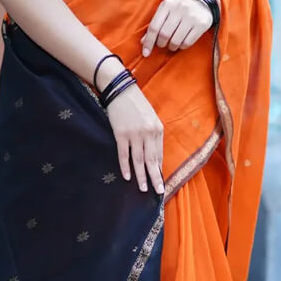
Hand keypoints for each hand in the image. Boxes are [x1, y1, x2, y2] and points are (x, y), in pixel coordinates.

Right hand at [101, 71, 163, 193]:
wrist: (119, 89)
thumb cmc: (135, 104)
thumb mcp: (149, 117)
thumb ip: (152, 135)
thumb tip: (152, 156)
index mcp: (158, 129)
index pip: (159, 154)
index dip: (159, 169)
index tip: (160, 181)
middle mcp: (148, 133)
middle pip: (152, 160)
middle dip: (155, 177)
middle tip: (158, 191)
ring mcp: (134, 134)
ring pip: (139, 160)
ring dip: (141, 176)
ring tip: (144, 189)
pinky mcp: (120, 134)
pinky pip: (124, 154)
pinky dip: (125, 167)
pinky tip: (127, 177)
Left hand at [141, 0, 212, 57]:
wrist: (202, 4)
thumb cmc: (179, 11)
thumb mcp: (165, 14)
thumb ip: (155, 26)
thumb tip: (143, 42)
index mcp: (166, 5)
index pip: (154, 27)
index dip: (149, 42)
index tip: (146, 53)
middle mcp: (179, 9)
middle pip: (164, 34)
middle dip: (161, 44)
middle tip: (163, 44)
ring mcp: (191, 16)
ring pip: (176, 40)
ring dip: (172, 47)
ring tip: (172, 44)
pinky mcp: (201, 24)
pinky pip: (187, 42)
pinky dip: (182, 46)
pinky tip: (182, 42)